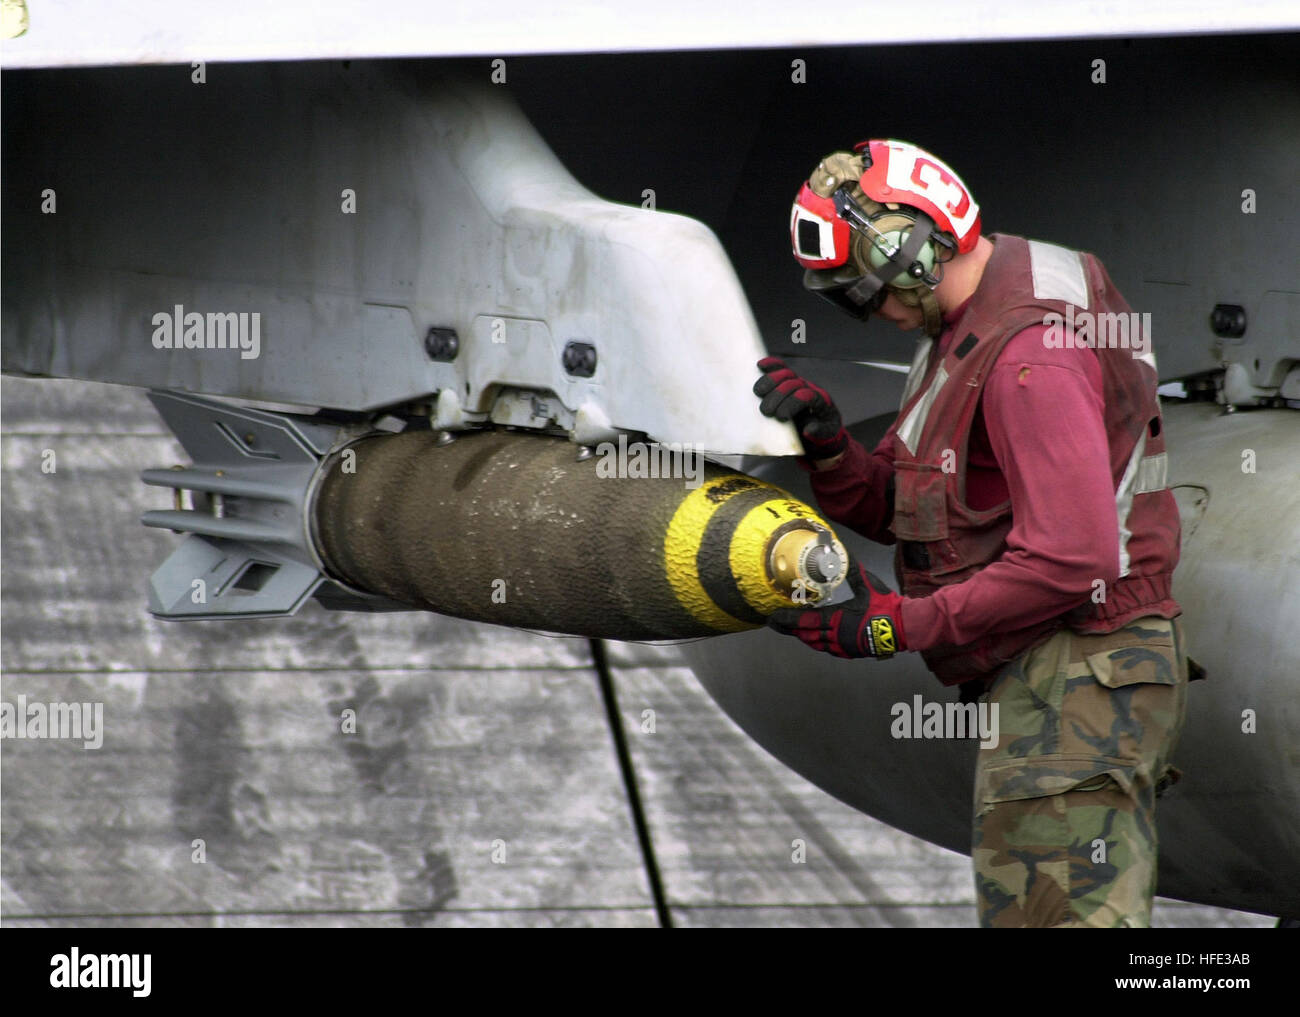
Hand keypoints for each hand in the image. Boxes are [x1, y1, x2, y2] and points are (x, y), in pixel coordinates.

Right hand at [753, 357, 847, 461]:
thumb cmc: (823, 428)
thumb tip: (808, 430)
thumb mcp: (827, 433)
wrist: (821, 420)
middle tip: (766, 410)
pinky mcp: (789, 380)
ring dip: (770, 380)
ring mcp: (798, 382)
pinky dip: (770, 364)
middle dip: (778, 395)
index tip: (781, 417)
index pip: (805, 396)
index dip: (792, 404)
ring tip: (758, 392)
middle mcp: (809, 387)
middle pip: (793, 384)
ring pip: (786, 374)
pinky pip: (780, 368)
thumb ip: (820, 432)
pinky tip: (760, 364)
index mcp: (820, 400)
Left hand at [766, 556, 905, 658]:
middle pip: (805, 635)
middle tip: (775, 624)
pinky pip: (826, 648)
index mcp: (837, 619)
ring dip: (802, 636)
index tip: (772, 618)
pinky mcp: (850, 651)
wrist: (904, 627)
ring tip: (791, 629)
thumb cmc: (885, 606)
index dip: (786, 620)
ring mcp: (843, 646)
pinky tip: (814, 637)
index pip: (804, 622)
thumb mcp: (866, 584)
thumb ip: (851, 569)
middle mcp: (836, 636)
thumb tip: (841, 551)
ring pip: (815, 643)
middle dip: (789, 629)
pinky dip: (816, 641)